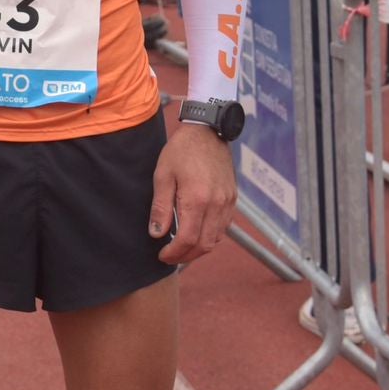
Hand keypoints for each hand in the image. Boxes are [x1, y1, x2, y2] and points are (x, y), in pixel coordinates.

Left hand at [149, 121, 237, 264]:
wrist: (207, 132)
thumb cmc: (181, 151)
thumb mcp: (163, 176)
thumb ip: (160, 207)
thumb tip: (156, 233)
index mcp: (197, 200)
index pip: (187, 239)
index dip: (174, 253)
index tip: (162, 256)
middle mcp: (216, 205)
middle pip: (204, 245)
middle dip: (186, 256)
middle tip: (170, 257)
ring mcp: (227, 202)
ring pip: (216, 239)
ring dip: (199, 249)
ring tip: (181, 248)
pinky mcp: (232, 199)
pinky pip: (223, 227)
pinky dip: (210, 236)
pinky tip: (196, 233)